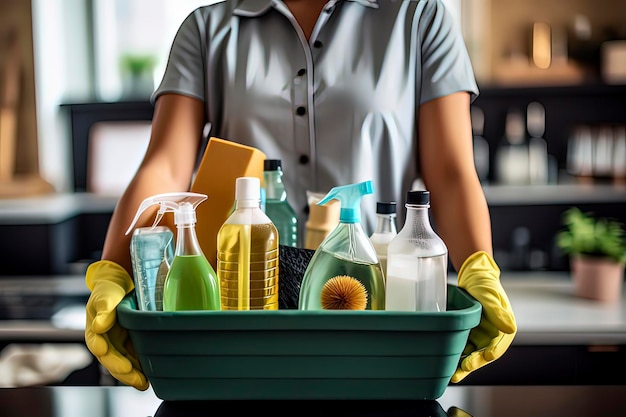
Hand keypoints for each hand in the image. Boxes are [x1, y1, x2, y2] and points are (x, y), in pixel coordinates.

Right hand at [85, 260, 148, 389]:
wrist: (121, 283)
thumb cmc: (110, 289)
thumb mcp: (106, 294)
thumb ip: (103, 308)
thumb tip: (99, 326)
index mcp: (95, 329)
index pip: (98, 345)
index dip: (107, 354)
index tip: (117, 360)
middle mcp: (105, 340)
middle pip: (111, 359)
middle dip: (122, 371)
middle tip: (135, 377)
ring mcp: (117, 343)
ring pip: (123, 362)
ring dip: (131, 375)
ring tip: (143, 383)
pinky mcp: (130, 343)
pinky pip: (134, 358)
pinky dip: (140, 367)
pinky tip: (150, 374)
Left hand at [451, 251, 516, 382]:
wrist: (472, 275)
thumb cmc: (484, 282)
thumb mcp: (489, 293)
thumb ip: (497, 311)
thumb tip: (509, 328)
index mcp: (503, 326)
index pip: (499, 344)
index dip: (491, 352)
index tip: (485, 358)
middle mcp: (493, 333)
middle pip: (484, 353)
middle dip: (474, 363)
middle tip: (463, 369)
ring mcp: (480, 334)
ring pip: (473, 353)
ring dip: (464, 364)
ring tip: (454, 374)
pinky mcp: (469, 333)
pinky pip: (464, 347)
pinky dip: (457, 355)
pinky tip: (448, 363)